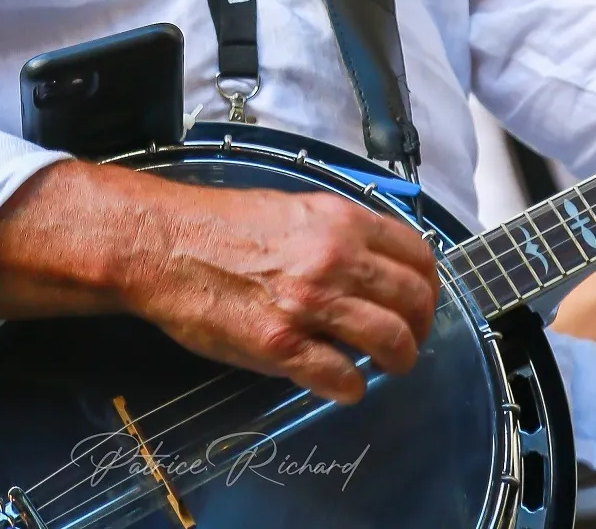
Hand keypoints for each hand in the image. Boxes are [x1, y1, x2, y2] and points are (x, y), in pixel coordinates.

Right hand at [122, 179, 441, 403]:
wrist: (168, 245)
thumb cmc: (223, 225)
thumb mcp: (295, 208)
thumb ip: (339, 233)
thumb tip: (374, 264)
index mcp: (340, 220)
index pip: (418, 255)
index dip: (427, 285)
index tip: (419, 302)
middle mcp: (334, 259)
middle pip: (414, 301)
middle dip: (420, 328)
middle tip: (407, 340)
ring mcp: (310, 304)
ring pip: (392, 342)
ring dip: (398, 361)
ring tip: (385, 366)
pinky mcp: (282, 346)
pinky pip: (344, 379)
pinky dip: (352, 388)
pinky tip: (343, 383)